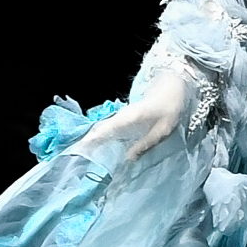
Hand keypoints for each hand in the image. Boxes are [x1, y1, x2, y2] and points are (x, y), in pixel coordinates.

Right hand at [77, 77, 191, 168]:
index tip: (81, 147)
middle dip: (87, 140)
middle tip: (75, 154)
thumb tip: (128, 158)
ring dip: (92, 138)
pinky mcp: (124, 117)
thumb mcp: (162, 130)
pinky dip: (100, 135)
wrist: (171, 88)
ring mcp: (122, 115)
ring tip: (81, 152)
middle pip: (100, 127)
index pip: (108, 127)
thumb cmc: (169, 108)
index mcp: (131, 117)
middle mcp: (122, 115)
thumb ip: (145, 144)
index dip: (94, 137)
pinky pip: (108, 127)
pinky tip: (96, 145)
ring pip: (103, 127)